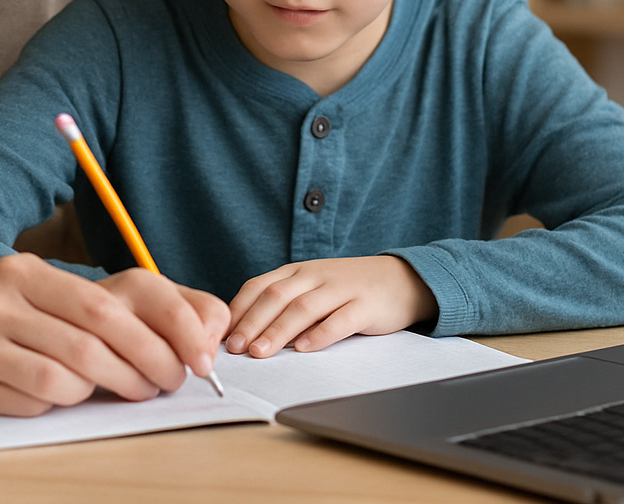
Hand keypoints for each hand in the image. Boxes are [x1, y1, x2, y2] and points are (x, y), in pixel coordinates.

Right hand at [0, 254, 225, 415]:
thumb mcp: (23, 288)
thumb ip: (80, 306)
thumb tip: (162, 334)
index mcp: (26, 271)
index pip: (109, 300)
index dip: (160, 328)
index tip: (189, 353)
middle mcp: (5, 298)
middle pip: (96, 336)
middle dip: (146, 363)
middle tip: (168, 381)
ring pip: (70, 372)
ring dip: (109, 387)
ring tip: (125, 390)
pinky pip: (37, 397)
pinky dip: (62, 401)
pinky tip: (63, 395)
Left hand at [224, 256, 437, 357]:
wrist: (401, 279)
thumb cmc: (347, 289)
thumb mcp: (312, 287)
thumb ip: (283, 303)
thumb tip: (244, 332)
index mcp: (297, 271)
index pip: (259, 286)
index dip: (239, 309)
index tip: (222, 334)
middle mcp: (315, 276)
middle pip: (276, 296)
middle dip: (252, 322)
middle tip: (236, 348)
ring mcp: (341, 289)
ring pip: (303, 308)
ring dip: (279, 330)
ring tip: (261, 352)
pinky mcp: (365, 306)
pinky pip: (340, 320)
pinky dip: (320, 334)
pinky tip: (305, 349)